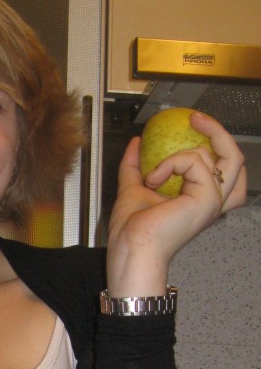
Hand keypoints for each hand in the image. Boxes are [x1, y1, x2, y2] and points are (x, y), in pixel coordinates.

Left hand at [106, 112, 246, 296]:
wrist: (131, 249)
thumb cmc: (132, 233)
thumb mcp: (133, 188)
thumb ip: (135, 166)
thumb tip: (136, 143)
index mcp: (198, 200)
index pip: (223, 169)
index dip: (214, 144)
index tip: (192, 127)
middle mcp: (212, 201)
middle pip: (236, 158)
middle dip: (220, 132)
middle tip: (195, 119)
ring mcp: (213, 200)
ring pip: (227, 155)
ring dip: (183, 153)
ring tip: (155, 172)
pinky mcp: (207, 198)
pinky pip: (195, 161)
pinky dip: (171, 163)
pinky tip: (154, 180)